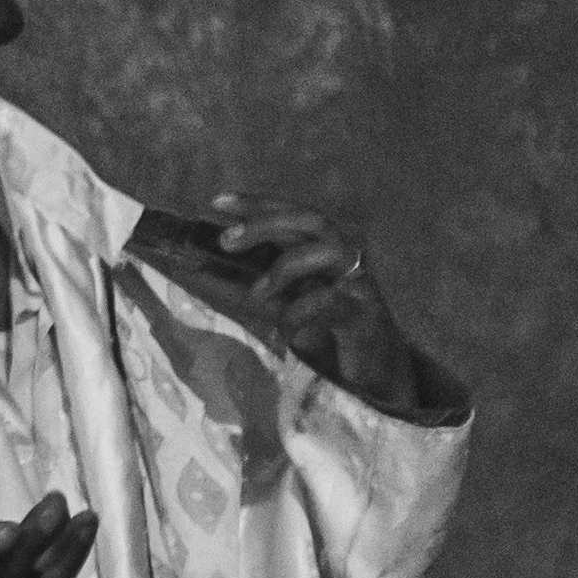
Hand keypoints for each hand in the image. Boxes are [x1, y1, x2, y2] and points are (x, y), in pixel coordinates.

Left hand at [181, 195, 457, 420]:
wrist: (373, 374)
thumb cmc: (327, 336)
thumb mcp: (283, 308)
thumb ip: (254, 290)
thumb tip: (204, 276)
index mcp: (324, 248)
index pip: (291, 213)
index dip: (256, 203)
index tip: (218, 203)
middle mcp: (346, 255)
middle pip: (311, 220)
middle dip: (265, 223)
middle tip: (226, 240)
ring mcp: (359, 281)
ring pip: (328, 250)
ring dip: (285, 266)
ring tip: (257, 294)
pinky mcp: (366, 311)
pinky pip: (332, 299)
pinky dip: (301, 311)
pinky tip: (284, 331)